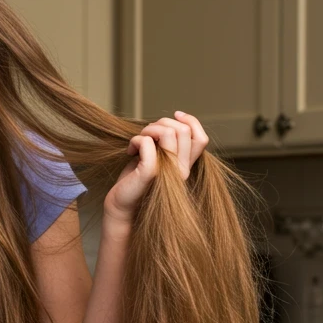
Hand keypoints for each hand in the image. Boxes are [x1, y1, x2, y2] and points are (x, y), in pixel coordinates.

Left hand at [104, 110, 209, 225]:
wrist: (122, 207)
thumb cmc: (136, 180)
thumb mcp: (157, 157)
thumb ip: (168, 144)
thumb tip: (173, 119)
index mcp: (185, 166)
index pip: (201, 139)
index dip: (191, 121)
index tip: (175, 115)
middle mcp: (182, 170)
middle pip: (183, 130)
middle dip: (161, 123)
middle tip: (145, 135)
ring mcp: (168, 173)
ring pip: (169, 133)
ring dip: (149, 129)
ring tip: (138, 141)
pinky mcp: (150, 173)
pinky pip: (147, 143)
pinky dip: (136, 140)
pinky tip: (130, 151)